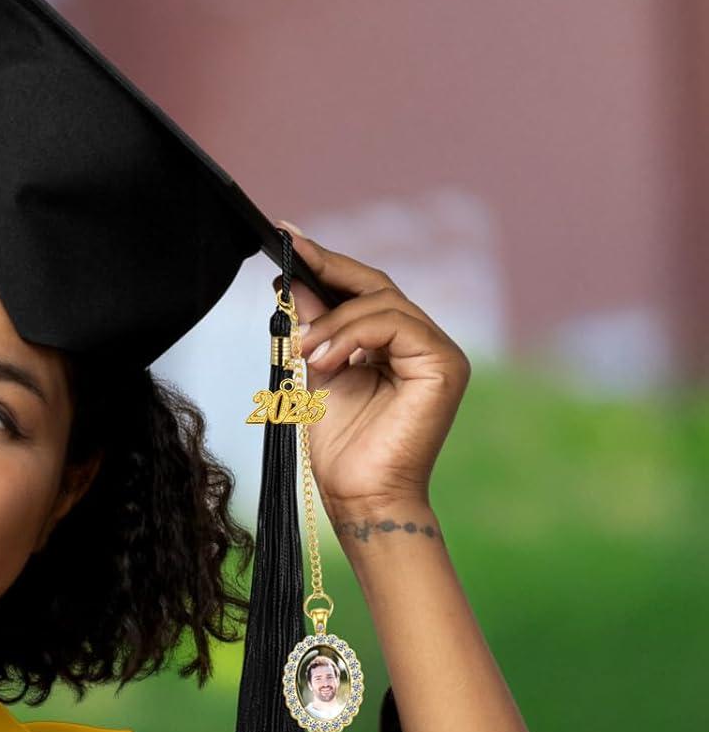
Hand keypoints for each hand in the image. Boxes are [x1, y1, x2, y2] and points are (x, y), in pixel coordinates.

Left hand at [272, 222, 470, 514]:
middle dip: (328, 270)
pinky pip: (397, 324)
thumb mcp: (317, 371)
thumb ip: (313, 326)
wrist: (359, 495)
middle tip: (287, 260)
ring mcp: (440, 351)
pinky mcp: (445, 364)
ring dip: (334, 321)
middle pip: (377, 286)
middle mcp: (423, 342)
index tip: (286, 236)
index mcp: (396, 344)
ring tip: (303, 351)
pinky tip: (324, 360)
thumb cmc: (341, 446)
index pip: (364, 291)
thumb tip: (291, 278)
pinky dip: (353, 335)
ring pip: (383, 303)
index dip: (326, 262)